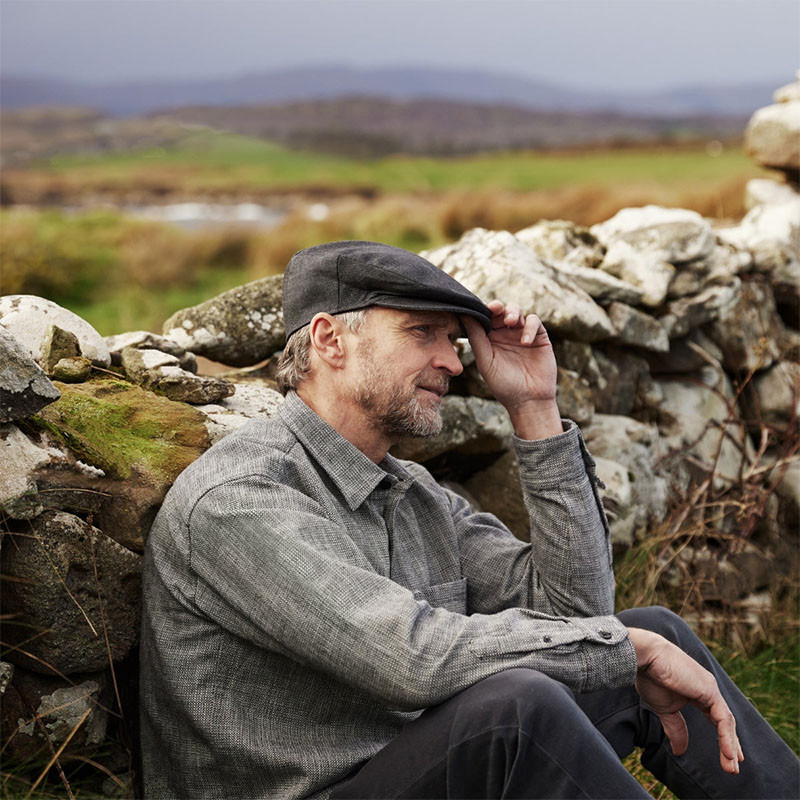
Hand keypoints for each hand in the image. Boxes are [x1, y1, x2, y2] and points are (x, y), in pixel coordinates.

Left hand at [462, 301, 560, 438]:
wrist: (528, 401)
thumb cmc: (503, 385)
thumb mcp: (485, 361)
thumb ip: (476, 338)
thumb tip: (464, 314)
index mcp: (489, 339)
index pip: (485, 317)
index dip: (483, 309)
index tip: (480, 307)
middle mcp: (505, 334)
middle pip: (501, 311)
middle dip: (498, 308)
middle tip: (496, 309)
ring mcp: (522, 334)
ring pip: (517, 311)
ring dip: (513, 312)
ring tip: (510, 322)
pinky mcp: (539, 337)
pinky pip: (535, 322)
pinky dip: (529, 327)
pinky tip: (525, 342)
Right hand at [627, 627, 743, 774]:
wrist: (646, 656)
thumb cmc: (650, 677)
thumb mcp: (664, 709)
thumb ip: (675, 728)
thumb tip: (680, 751)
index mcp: (697, 691)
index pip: (715, 717)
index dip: (723, 736)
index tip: (728, 755)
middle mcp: (707, 688)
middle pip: (724, 721)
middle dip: (730, 744)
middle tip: (734, 766)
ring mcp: (710, 688)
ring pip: (726, 722)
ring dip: (730, 746)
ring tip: (732, 767)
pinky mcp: (710, 690)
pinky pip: (723, 719)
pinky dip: (726, 738)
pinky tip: (728, 754)